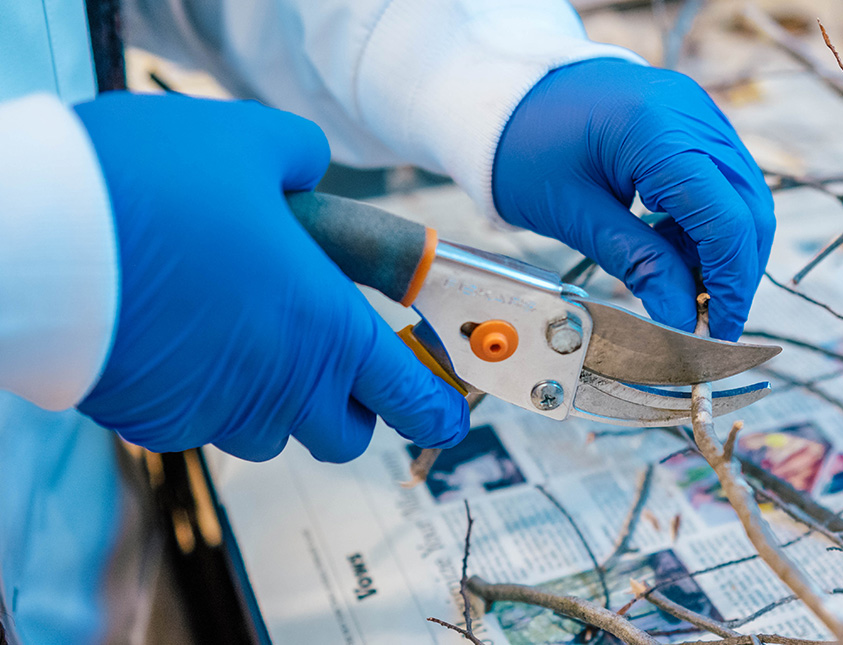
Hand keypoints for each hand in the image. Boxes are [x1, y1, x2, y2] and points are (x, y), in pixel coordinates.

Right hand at [74, 93, 467, 461]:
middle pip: (344, 434)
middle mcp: (280, 382)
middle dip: (351, 407)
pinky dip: (208, 393)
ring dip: (276, 401)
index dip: (437, 410)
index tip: (447, 414)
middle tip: (336, 362)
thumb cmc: (152, 185)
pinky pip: (201, 422)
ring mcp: (215, 408)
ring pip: (271, 433)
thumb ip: (301, 158)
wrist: (39, 234)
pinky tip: (185, 339)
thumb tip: (310, 165)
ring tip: (246, 335)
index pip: (409, 396)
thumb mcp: (252, 143)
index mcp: (325, 325)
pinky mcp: (155, 419)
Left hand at [492, 59, 774, 340]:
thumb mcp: (574, 215)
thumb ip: (638, 265)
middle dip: (735, 273)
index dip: (730, 285)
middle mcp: (692, 113)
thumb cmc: (523, 147)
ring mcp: (698, 113)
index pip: (727, 221)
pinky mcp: (694, 122)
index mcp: (659, 129)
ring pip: (744, 197)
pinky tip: (673, 246)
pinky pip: (724, 180)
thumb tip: (683, 320)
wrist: (504, 94)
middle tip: (708, 321)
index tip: (718, 331)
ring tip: (680, 283)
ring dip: (724, 250)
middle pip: (749, 209)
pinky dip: (709, 223)